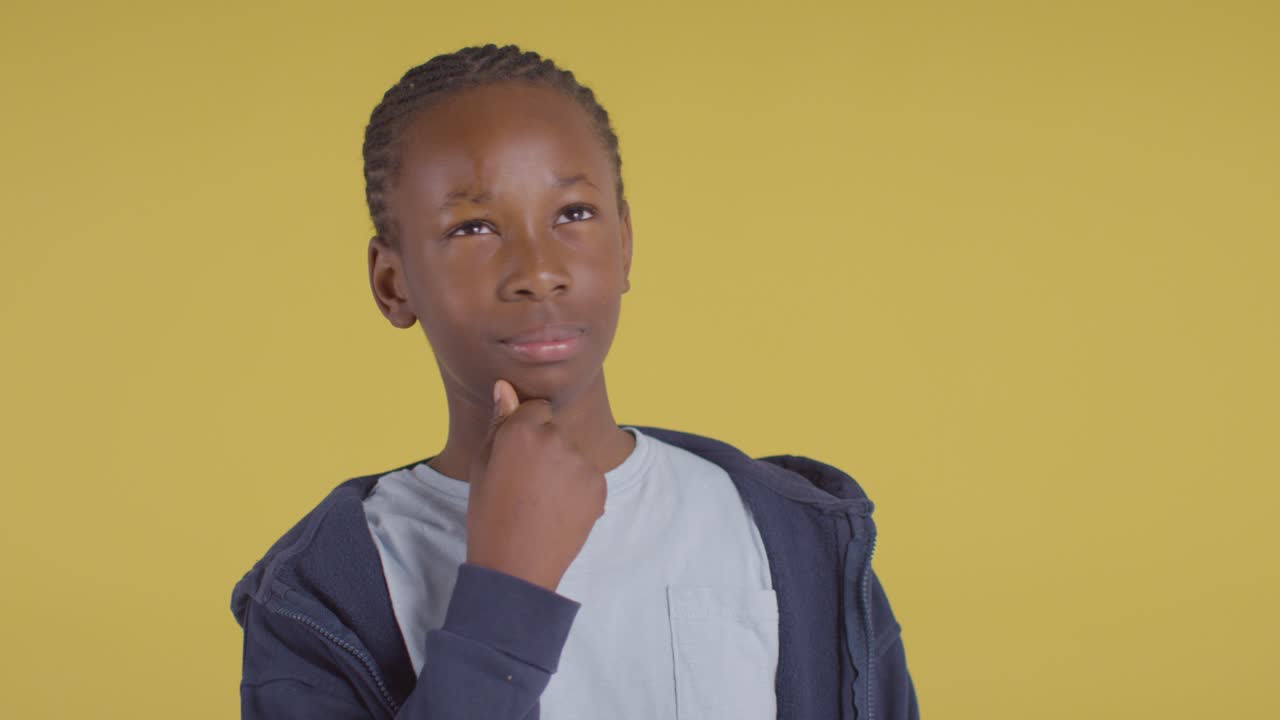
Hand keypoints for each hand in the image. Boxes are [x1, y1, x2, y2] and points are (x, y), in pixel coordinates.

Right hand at [464, 379, 606, 591]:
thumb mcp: (483, 466)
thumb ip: (500, 423)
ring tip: (542, 503)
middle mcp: (554, 438)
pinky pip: (588, 476)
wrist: (516, 566)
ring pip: (573, 454)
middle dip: (545, 450)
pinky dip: (578, 490)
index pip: (536, 409)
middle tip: (527, 487)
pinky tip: (559, 512)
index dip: (526, 433)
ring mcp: (580, 461)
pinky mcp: (598, 484)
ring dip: (563, 470)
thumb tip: (505, 387)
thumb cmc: (490, 516)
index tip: (517, 458)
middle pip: (556, 431)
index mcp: (521, 430)